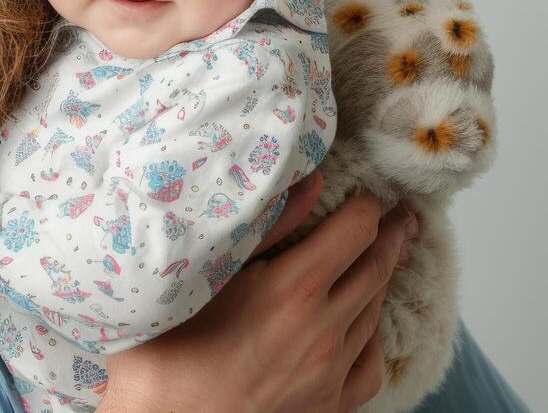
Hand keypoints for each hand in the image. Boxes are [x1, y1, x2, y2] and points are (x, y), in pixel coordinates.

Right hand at [100, 188, 417, 412]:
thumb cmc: (172, 338)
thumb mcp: (210, 266)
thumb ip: (268, 223)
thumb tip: (309, 180)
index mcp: (294, 289)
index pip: (356, 231)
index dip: (367, 206)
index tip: (370, 193)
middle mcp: (323, 331)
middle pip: (375, 268)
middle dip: (388, 236)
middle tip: (399, 215)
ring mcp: (330, 374)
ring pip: (374, 312)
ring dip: (380, 278)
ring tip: (380, 255)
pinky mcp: (328, 407)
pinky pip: (370, 364)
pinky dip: (371, 334)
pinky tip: (362, 321)